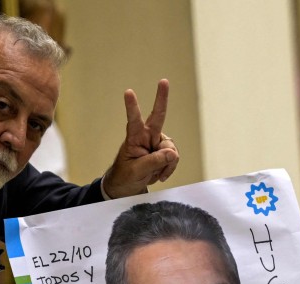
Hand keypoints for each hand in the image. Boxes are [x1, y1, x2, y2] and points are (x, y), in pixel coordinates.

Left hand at [102, 79, 180, 198]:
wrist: (127, 186)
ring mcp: (157, 143)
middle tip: (163, 81)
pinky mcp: (164, 152)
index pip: (133, 120)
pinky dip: (169, 168)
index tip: (128, 92)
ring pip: (171, 148)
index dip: (132, 107)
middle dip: (162, 98)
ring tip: (155, 174)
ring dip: (167, 164)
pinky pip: (174, 158)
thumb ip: (153, 162)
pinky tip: (160, 174)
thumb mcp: (136, 172)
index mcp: (134, 138)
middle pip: (158, 116)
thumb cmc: (126, 176)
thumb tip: (172, 153)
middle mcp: (147, 136)